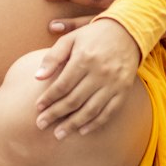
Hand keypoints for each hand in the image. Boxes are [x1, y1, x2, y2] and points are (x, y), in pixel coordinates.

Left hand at [33, 19, 141, 138]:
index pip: (62, 85)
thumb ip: (53, 57)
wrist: (127, 32)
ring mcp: (114, 83)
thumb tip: (37, 76)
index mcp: (84, 59)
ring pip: (91, 110)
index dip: (48, 98)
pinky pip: (109, 112)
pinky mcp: (124, 90)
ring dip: (73, 124)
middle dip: (55, 115)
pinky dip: (95, 123)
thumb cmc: (92, 36)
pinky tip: (82, 130)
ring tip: (59, 134)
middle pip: (74, 100)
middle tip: (41, 125)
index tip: (37, 108)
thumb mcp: (70, 38)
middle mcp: (100, 73)